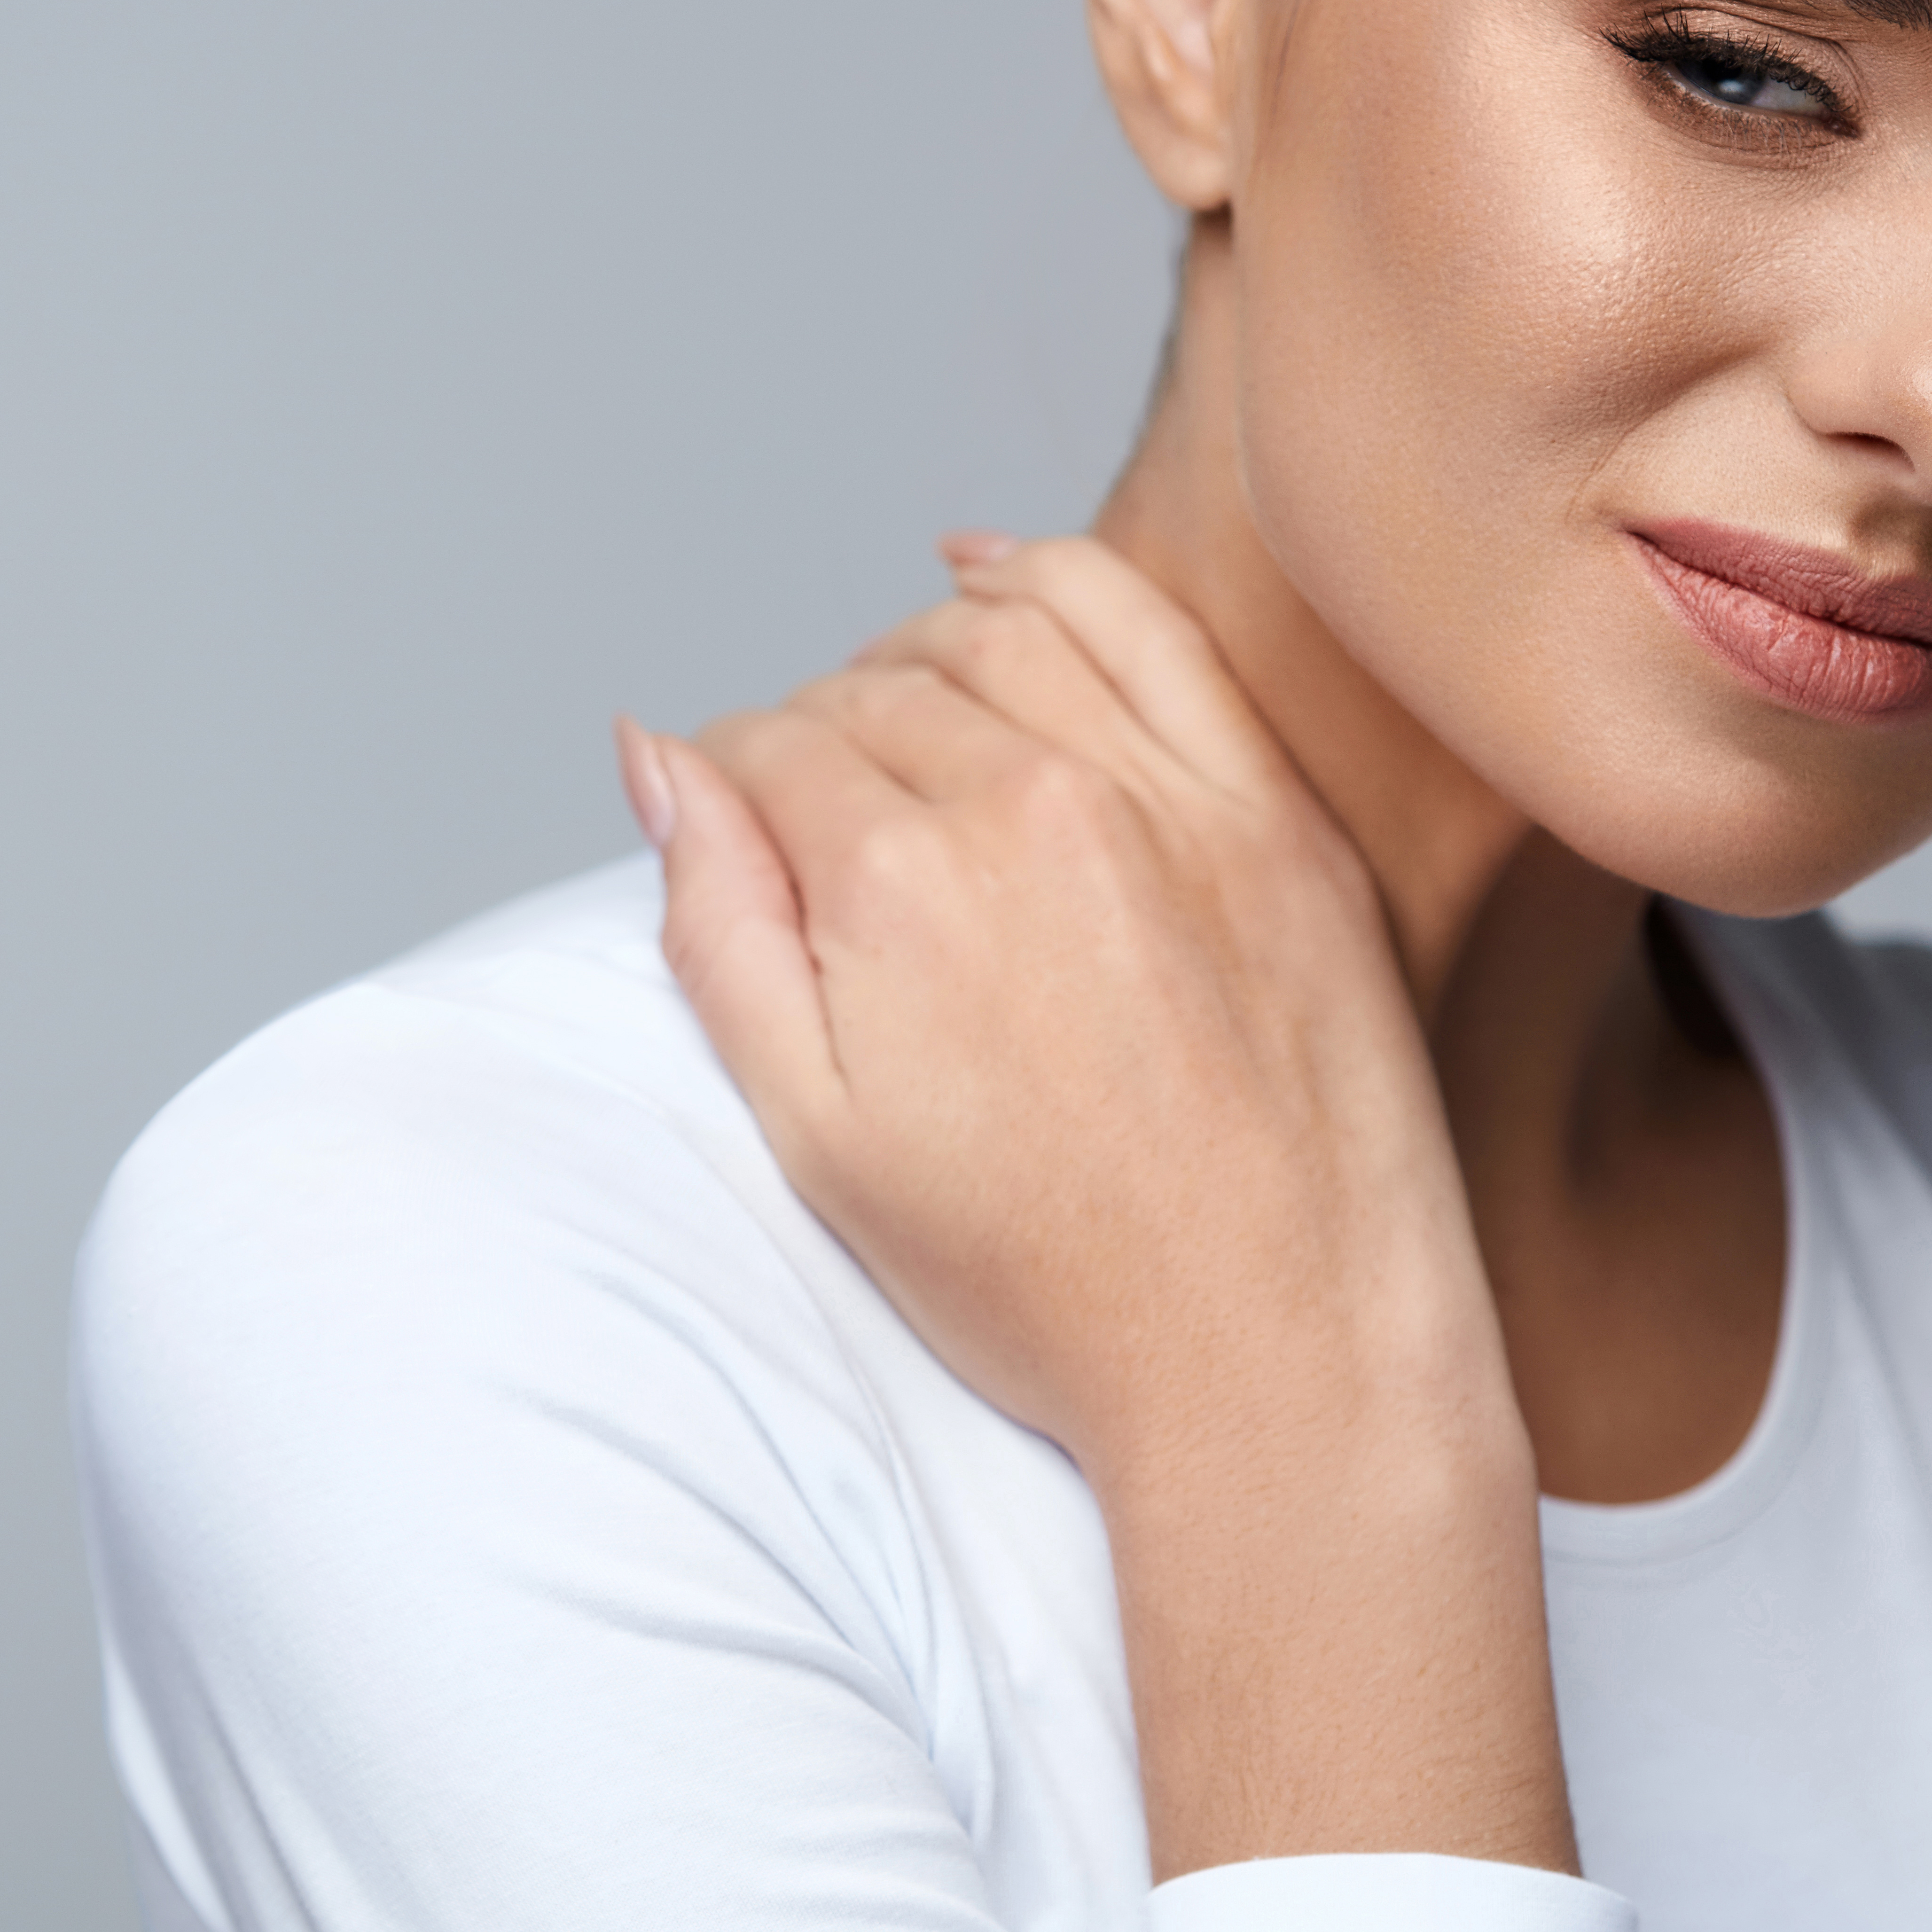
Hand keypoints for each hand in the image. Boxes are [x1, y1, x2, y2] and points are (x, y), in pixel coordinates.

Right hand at [621, 534, 1573, 1874]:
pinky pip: (1138, 624)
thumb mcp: (818, 1136)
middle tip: (827, 821)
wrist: (1277, 1355)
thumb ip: (717, 928)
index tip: (749, 842)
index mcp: (900, 889)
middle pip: (868, 692)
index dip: (735, 792)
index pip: (764, 752)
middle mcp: (1030, 807)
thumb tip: (654, 755)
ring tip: (899, 712)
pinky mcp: (1269, 810)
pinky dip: (1046, 576)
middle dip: (819, 737)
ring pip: (990, 631)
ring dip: (915, 651)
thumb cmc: (1045, 1280)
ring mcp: (1166, 797)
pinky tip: (990, 577)